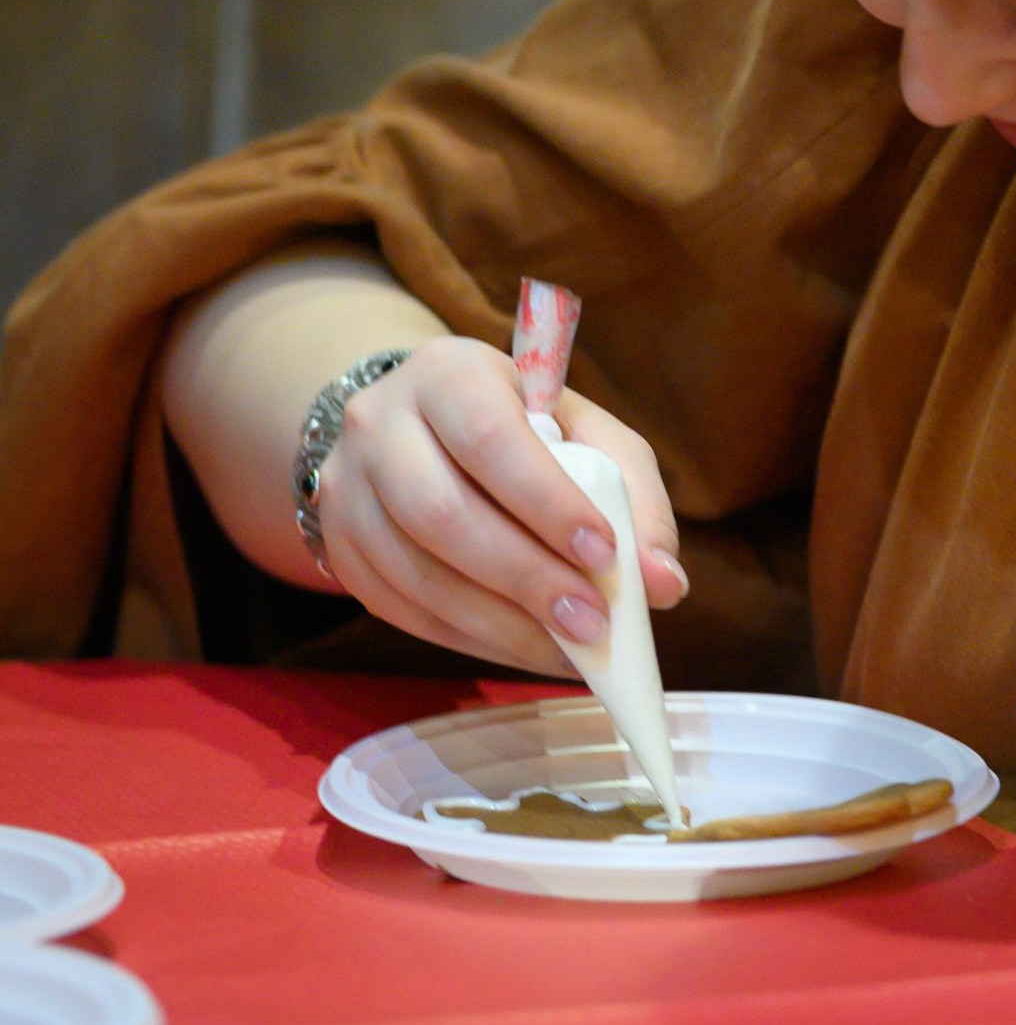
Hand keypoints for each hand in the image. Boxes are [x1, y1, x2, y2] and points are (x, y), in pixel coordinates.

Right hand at [315, 337, 685, 673]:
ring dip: (501, 625)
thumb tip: (665, 585)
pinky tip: (528, 649)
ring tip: (570, 648)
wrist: (418, 427)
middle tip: (593, 623)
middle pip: (442, 514)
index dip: (546, 503)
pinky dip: (473, 640)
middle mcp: (380, 424)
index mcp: (448, 375)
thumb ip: (633, 498)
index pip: (490, 440)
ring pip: (416, 572)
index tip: (604, 554)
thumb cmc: (523, 430)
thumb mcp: (586, 434)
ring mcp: (347, 490)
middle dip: (526, 578)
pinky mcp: (342, 550)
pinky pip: (404, 610)